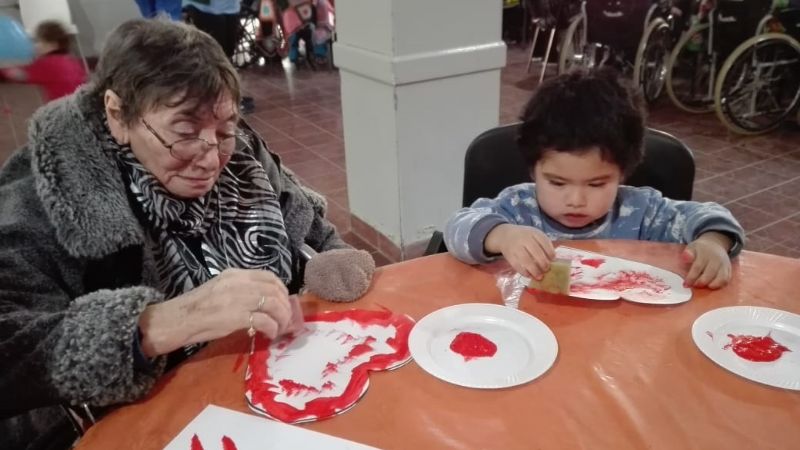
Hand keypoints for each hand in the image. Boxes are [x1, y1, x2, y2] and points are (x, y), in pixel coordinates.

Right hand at [139, 269, 290, 356]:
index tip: (283, 301)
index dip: (281, 289)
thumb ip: (240, 291)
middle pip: (275, 290)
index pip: (269, 276)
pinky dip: (272, 328)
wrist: (175, 320)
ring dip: (281, 318)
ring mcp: (238, 299)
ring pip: (274, 305)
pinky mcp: (237, 317)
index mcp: (235, 274)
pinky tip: (269, 334)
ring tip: (279, 328)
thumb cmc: (195, 308)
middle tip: (286, 319)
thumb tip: (262, 302)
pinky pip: (265, 321)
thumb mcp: (219, 290)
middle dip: (285, 306)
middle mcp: (239, 283)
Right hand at [484, 224, 554, 278]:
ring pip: (526, 260)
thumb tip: (553, 260)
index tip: (553, 260)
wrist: (505, 235)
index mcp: (533, 233)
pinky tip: (529, 275)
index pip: (544, 242)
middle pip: (536, 251)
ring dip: (534, 270)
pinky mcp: (509, 255)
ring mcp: (515, 247)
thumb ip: (543, 244)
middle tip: (547, 269)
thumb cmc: (524, 237)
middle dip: (543, 263)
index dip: (550, 252)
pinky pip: (516, 265)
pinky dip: (523, 272)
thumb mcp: (534, 235)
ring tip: (540, 276)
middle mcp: (524, 239)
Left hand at [682, 232, 732, 288]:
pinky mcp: (729, 269)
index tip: (686, 285)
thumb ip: (688, 253)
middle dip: (701, 283)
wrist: (715, 244)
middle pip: (709, 274)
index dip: (691, 278)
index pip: (697, 267)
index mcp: (705, 254)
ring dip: (712, 285)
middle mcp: (716, 259)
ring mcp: (724, 264)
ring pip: (721, 278)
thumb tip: (685, 258)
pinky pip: (726, 279)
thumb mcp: (692, 247)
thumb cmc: (700, 249)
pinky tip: (711, 285)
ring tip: (704, 286)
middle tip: (694, 286)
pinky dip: (719, 285)